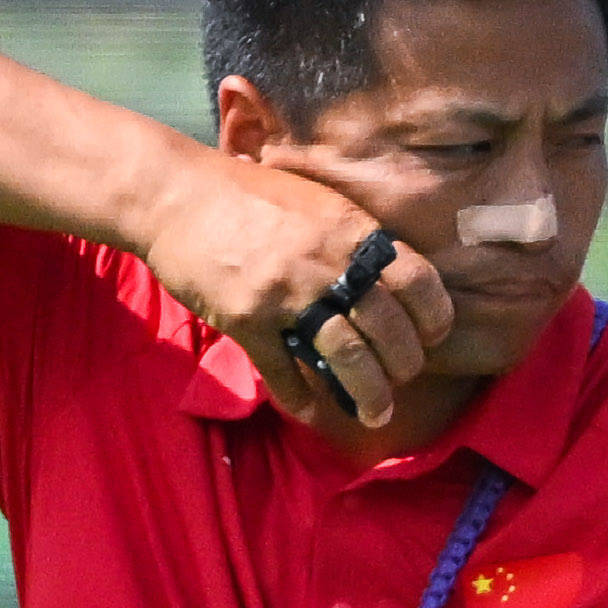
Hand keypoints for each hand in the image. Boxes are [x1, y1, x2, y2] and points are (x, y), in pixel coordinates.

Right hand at [147, 149, 456, 420]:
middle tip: (401, 380)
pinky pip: (284, 372)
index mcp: (348, 229)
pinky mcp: (246, 319)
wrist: (174, 194)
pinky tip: (311, 411)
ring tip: (375, 413)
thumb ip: (352, 237)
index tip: (432, 337)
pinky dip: (301, 399)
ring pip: (348, 356)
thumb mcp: (314, 200)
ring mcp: (285, 294)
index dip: (434, 316)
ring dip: (369, 394)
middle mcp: (324, 262)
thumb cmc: (247, 195)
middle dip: (404, 365)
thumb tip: (390, 278)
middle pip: (388, 328)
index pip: (416, 279)